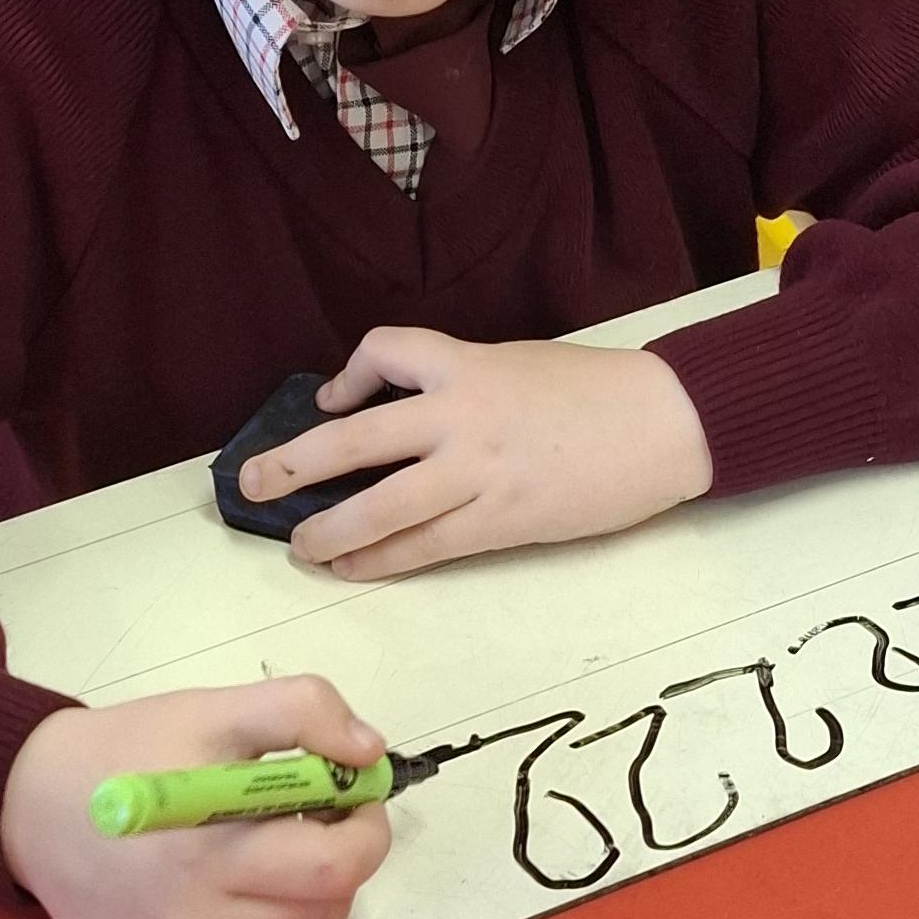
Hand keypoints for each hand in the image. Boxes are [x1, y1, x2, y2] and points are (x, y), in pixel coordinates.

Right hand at [0, 678, 391, 918]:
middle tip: (306, 822)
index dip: (365, 829)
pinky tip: (221, 897)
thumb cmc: (127, 752)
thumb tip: (369, 755)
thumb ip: (300, 712)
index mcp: (206, 854)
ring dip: (302, 903)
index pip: (335, 868)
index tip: (351, 797)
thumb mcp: (211, 710)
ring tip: (260, 858)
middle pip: (327, 909)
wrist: (26, 807)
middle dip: (337, 860)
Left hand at [239, 329, 714, 581]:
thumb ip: (462, 383)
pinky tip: (353, 567)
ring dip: (327, 530)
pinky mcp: (501, 519)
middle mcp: (460, 414)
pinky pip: (424, 546)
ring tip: (300, 544)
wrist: (664, 423)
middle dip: (293, 463)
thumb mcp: (518, 363)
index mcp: (466, 362)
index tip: (332, 403)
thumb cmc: (597, 392)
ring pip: (379, 507)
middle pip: (354, 441)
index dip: (346, 379)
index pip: (384, 351)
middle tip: (253, 482)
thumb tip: (408, 414)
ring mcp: (477, 471)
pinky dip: (380, 559)